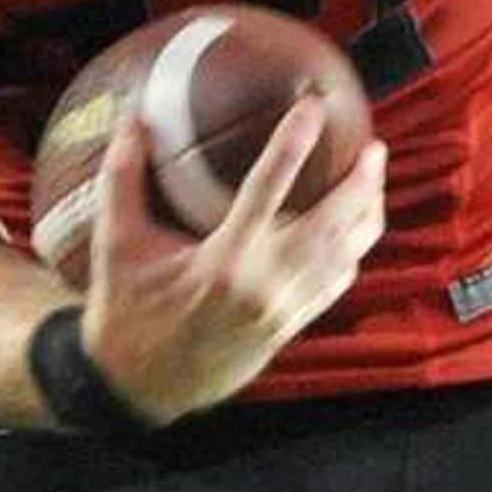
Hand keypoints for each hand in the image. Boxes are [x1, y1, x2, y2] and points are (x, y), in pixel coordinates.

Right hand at [81, 98, 386, 423]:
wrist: (140, 387)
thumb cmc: (127, 314)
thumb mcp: (118, 244)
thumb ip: (123, 178)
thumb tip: (134, 118)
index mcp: (223, 260)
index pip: (269, 187)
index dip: (294, 141)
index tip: (313, 105)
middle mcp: (263, 284)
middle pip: (334, 224)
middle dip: (362, 183)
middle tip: (372, 146)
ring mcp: (283, 309)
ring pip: (346, 257)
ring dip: (367, 217)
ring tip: (373, 180)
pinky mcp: (289, 327)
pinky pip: (336, 285)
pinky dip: (352, 253)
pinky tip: (354, 232)